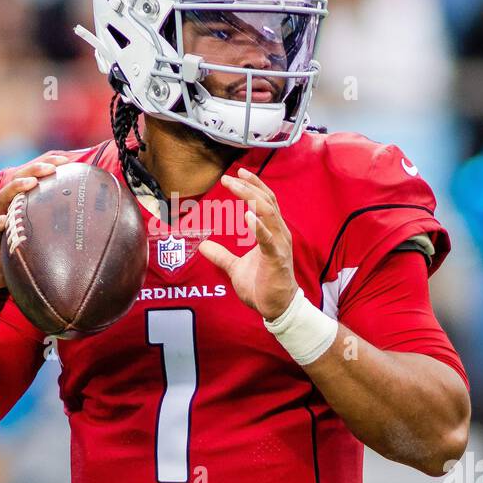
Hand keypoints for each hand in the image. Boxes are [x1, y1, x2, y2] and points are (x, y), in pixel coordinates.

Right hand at [0, 153, 70, 288]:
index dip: (47, 163)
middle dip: (35, 169)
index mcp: (22, 199)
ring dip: (18, 187)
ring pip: (5, 197)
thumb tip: (89, 215)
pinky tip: (6, 220)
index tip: (66, 160)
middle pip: (19, 178)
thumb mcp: (41, 229)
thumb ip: (56, 219)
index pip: (34, 174)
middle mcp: (9, 204)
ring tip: (31, 182)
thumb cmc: (22, 246)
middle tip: (52, 167)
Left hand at [198, 168, 297, 320]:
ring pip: (269, 214)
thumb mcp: (235, 268)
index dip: (254, 185)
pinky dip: (258, 227)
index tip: (238, 173)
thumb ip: (221, 255)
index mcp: (272, 232)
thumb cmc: (262, 286)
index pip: (266, 201)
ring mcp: (279, 246)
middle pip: (267, 202)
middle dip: (248, 187)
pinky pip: (268, 240)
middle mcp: (279, 234)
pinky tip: (247, 216)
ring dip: (251, 198)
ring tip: (236, 187)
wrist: (276, 308)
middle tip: (230, 177)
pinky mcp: (276, 259)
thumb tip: (202, 246)